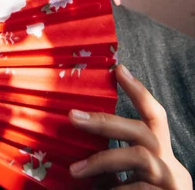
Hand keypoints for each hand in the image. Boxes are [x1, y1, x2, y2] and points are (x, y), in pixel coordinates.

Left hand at [68, 64, 191, 188]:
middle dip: (106, 121)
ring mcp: (172, 185)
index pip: (156, 115)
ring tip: (75, 171)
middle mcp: (172, 166)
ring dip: (103, 160)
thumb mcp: (134, 181)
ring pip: (138, 158)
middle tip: (72, 116)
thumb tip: (78, 146)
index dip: (139, 91)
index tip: (117, 67)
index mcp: (164, 155)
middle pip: (142, 132)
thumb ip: (118, 164)